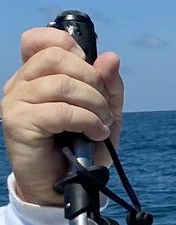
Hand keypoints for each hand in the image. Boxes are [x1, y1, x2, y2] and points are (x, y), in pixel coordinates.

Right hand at [2, 27, 123, 205]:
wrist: (66, 185)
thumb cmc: (82, 148)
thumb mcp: (104, 113)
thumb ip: (109, 86)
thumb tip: (110, 57)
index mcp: (37, 74)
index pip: (40, 39)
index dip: (69, 46)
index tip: (90, 71)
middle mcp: (21, 83)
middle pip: (57, 58)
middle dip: (92, 80)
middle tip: (103, 107)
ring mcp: (16, 101)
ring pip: (61, 84)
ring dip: (94, 104)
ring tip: (101, 124)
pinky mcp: (18, 123)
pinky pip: (60, 111)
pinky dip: (86, 121)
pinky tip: (95, 133)